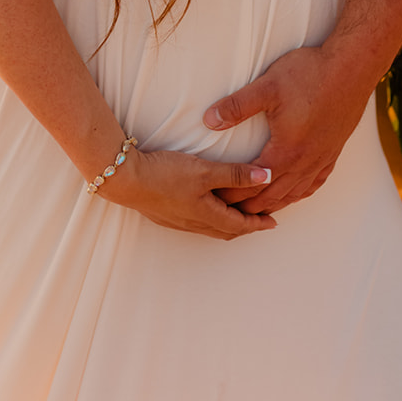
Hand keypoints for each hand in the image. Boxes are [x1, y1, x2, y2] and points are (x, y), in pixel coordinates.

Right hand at [103, 146, 276, 239]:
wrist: (127, 180)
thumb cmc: (166, 175)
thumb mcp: (206, 171)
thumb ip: (236, 174)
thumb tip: (268, 177)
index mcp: (207, 215)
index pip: (240, 225)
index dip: (259, 223)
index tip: (273, 222)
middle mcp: (195, 222)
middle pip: (227, 230)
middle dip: (246, 225)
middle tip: (261, 219)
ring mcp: (179, 220)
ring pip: (212, 226)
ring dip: (229, 221)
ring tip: (239, 213)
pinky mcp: (168, 213)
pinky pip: (198, 221)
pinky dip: (212, 216)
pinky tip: (209, 206)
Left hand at [203, 45, 368, 213]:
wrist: (352, 68)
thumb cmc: (310, 74)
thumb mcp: (267, 87)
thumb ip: (236, 106)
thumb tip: (208, 121)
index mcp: (286, 151)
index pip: (252, 184)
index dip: (232, 194)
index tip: (215, 199)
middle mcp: (305, 162)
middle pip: (272, 196)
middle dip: (248, 206)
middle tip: (228, 212)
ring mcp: (321, 158)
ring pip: (294, 193)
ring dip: (273, 204)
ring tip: (256, 211)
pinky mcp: (333, 151)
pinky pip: (314, 183)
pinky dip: (299, 193)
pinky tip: (294, 193)